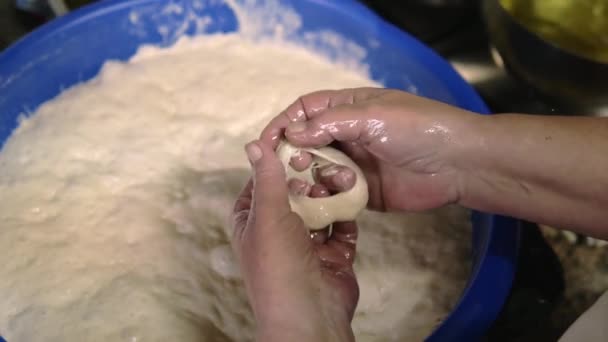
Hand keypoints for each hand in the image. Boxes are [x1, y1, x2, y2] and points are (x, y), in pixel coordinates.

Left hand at [231, 140, 358, 341]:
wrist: (311, 315)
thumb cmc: (279, 264)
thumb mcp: (268, 215)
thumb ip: (267, 178)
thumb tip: (254, 143)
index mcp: (252, 223)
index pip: (261, 184)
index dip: (274, 163)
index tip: (293, 140)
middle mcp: (278, 232)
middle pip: (293, 193)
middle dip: (307, 176)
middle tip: (321, 155)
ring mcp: (306, 243)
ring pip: (319, 207)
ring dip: (329, 192)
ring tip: (338, 173)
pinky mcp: (333, 253)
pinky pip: (341, 225)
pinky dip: (347, 211)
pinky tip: (353, 191)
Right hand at [261, 87, 477, 210]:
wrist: (458, 165)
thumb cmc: (417, 129)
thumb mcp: (371, 117)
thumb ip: (328, 124)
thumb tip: (291, 133)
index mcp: (349, 109)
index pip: (305, 111)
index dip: (284, 124)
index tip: (267, 142)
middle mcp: (348, 135)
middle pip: (306, 143)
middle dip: (293, 154)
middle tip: (295, 165)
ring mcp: (354, 163)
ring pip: (316, 170)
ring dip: (309, 176)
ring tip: (313, 182)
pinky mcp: (362, 191)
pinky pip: (334, 194)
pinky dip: (325, 196)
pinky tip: (326, 198)